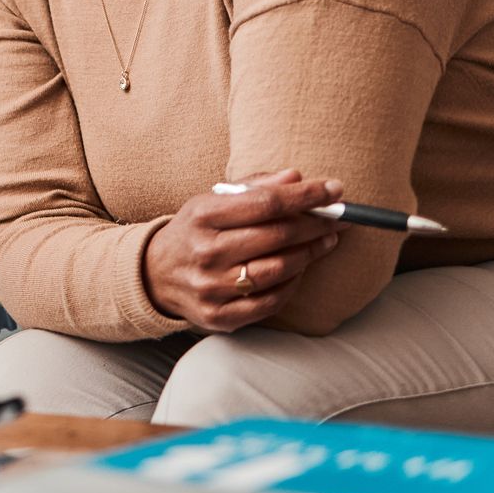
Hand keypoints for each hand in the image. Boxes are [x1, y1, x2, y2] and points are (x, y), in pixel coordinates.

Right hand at [142, 169, 346, 332]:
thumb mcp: (212, 201)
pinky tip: (300, 269)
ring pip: (279, 270)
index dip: (306, 196)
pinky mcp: (220, 315)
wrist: (154, 275)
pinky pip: (272, 301)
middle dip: (317, 225)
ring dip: (311, 254)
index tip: (334, 189)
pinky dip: (293, 284)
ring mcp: (212, 287)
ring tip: (326, 241)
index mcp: (202, 216)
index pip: (265, 203)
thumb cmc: (194, 232)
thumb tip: (297, 177)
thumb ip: (254, 186)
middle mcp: (205, 252)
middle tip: (339, 217)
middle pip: (277, 236)